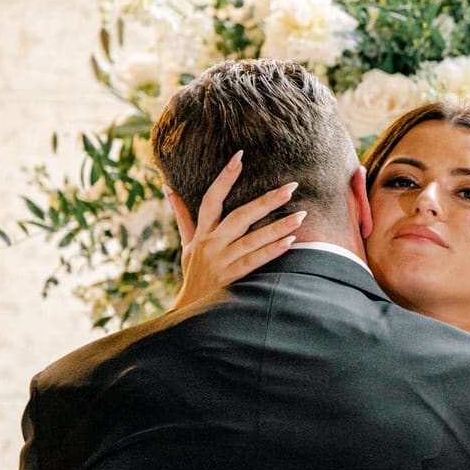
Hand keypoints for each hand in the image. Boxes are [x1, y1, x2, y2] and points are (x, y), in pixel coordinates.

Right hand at [169, 151, 306, 310]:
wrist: (190, 312)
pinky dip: (271, 251)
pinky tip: (289, 242)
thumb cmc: (192, 275)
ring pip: (252, 239)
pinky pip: (254, 262)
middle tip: (291, 187)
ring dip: (278, 226)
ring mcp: (220, 261)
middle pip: (240, 215)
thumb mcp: (186, 245)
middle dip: (266, 200)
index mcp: (202, 233)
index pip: (212, 198)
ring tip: (301, 216)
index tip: (240, 156)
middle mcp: (210, 244)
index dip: (225, 177)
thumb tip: (168, 187)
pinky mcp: (230, 278)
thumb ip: (182, 216)